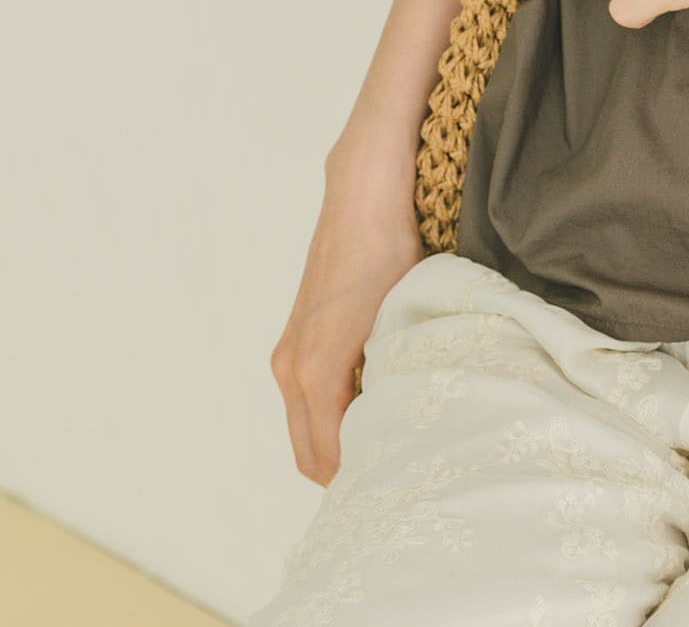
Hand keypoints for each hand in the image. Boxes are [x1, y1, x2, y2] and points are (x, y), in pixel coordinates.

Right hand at [268, 172, 423, 485]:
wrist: (363, 202)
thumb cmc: (388, 256)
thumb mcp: (399, 323)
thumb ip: (390, 381)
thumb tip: (399, 428)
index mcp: (315, 371)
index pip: (328, 456)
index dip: (358, 479)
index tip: (392, 486)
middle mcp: (291, 367)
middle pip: (309, 452)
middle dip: (343, 473)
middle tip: (391, 477)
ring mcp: (289, 353)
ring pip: (305, 426)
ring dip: (335, 444)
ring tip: (385, 446)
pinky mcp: (296, 338)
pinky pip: (306, 399)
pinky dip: (329, 417)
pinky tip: (369, 408)